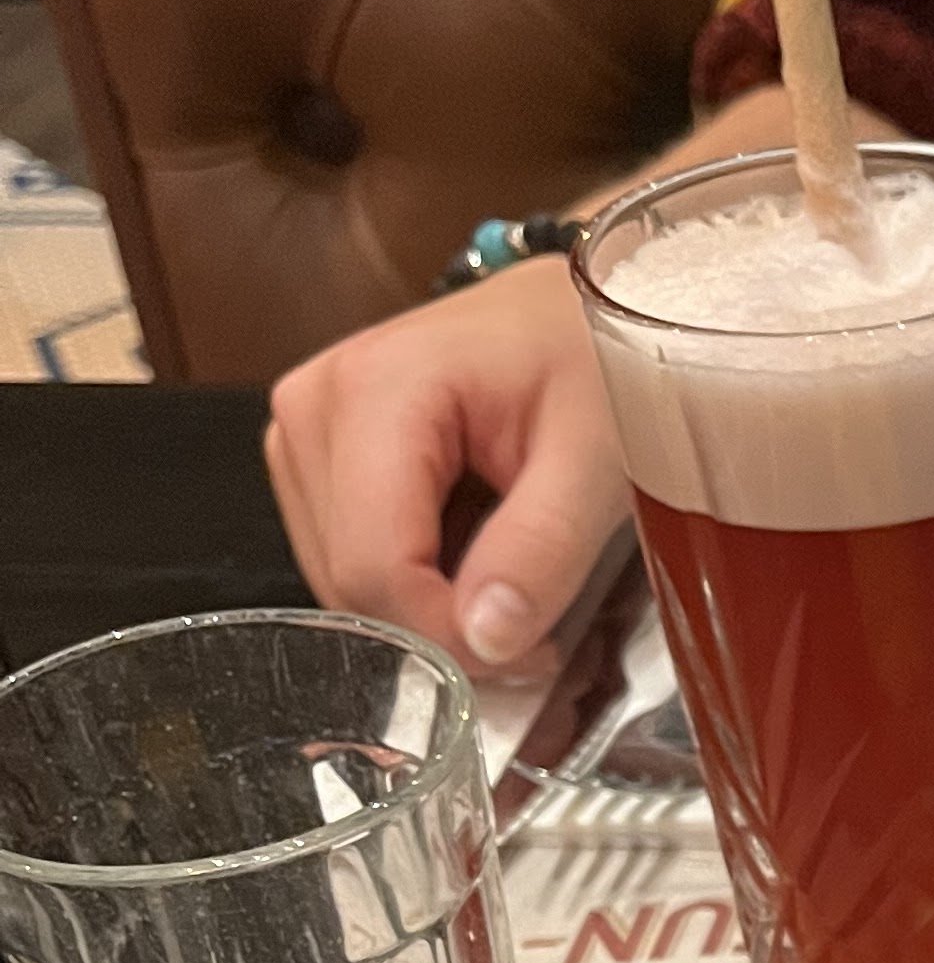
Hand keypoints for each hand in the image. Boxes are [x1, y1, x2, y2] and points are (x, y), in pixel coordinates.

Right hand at [265, 254, 631, 683]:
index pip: (375, 566)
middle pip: (350, 581)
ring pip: (344, 580)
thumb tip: (486, 642)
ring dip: (430, 606)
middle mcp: (317, 405)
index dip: (447, 635)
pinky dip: (418, 578)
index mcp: (376, 390)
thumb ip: (541, 549)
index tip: (531, 652)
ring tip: (512, 574)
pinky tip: (475, 548)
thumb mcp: (596, 457)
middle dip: (442, 627)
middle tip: (536, 625)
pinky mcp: (319, 453)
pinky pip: (352, 555)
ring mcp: (307, 428)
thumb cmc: (593, 358)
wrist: (575, 310)